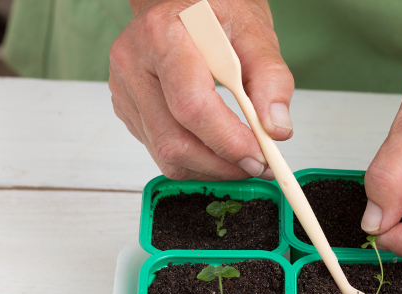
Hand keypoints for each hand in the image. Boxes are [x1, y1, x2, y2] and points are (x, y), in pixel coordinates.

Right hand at [109, 0, 293, 180]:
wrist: (183, 2)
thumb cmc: (216, 12)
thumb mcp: (254, 32)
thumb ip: (271, 80)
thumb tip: (276, 130)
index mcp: (163, 36)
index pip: (192, 106)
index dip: (228, 140)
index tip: (260, 154)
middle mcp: (134, 63)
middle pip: (174, 140)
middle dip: (222, 164)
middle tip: (258, 164)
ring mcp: (125, 89)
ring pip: (166, 154)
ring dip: (210, 168)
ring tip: (241, 158)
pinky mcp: (128, 109)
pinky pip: (160, 151)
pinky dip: (195, 160)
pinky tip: (217, 146)